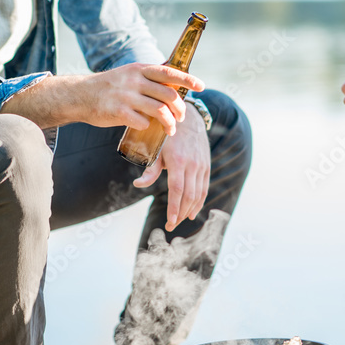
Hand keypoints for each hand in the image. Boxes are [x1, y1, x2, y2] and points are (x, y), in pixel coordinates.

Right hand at [80, 63, 204, 133]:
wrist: (81, 95)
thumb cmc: (110, 87)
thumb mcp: (130, 74)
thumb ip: (150, 78)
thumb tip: (175, 83)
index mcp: (140, 69)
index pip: (169, 72)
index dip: (188, 79)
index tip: (201, 86)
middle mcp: (135, 80)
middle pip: (169, 95)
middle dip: (180, 109)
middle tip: (181, 118)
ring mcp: (127, 96)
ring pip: (160, 111)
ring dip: (169, 123)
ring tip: (170, 129)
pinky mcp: (119, 112)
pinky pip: (143, 122)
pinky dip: (149, 127)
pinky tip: (147, 128)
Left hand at [132, 103, 210, 231]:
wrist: (188, 118)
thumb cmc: (166, 134)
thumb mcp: (155, 148)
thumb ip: (150, 169)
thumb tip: (138, 185)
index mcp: (177, 160)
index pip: (177, 191)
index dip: (174, 209)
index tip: (169, 222)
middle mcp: (192, 164)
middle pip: (188, 196)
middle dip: (180, 214)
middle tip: (171, 226)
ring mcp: (201, 166)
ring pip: (198, 194)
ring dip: (189, 210)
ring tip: (179, 220)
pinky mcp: (206, 166)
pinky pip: (204, 188)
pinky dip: (199, 202)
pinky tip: (192, 211)